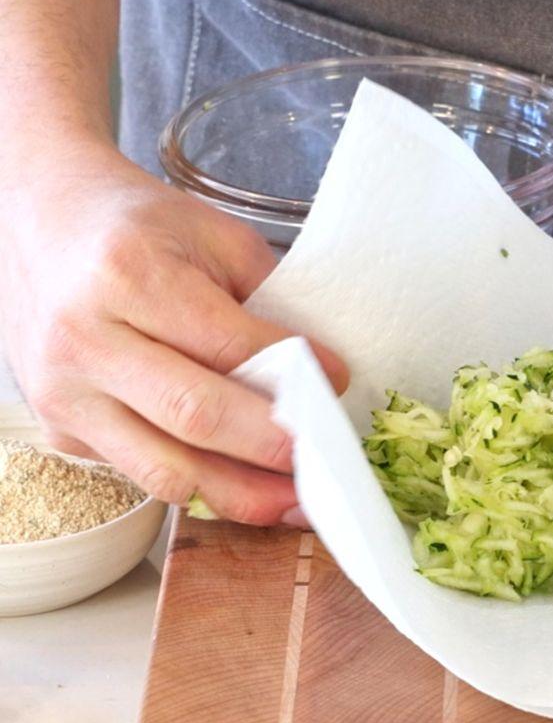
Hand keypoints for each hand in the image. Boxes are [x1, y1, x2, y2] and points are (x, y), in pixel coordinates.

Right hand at [0, 142, 348, 524]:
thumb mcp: (213, 236)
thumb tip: (318, 376)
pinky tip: (245, 483)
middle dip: (273, 448)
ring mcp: (64, 393)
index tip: (338, 384)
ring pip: (165, 471)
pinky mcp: (61, 429)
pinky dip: (202, 486)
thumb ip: (264, 302)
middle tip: (328, 462)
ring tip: (296, 500)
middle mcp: (85, 339)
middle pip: (195, 417)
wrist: (43, 221)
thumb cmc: (138, 226)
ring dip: (242, 495)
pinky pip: (142, 474)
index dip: (292, 375)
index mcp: (128, 276)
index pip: (227, 346)